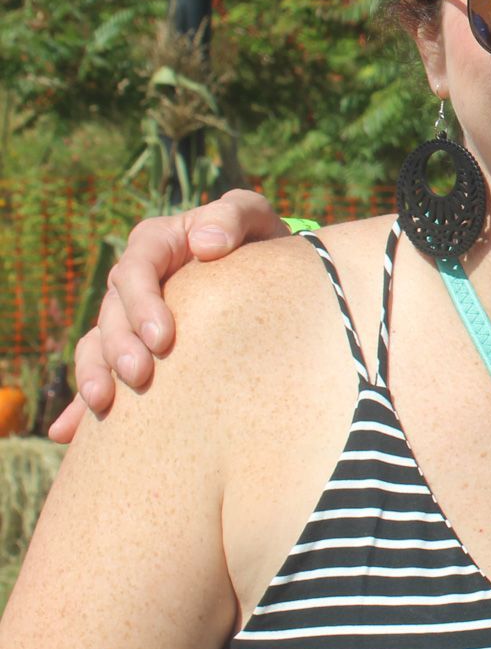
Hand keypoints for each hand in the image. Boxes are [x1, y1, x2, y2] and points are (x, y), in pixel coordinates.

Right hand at [47, 190, 287, 440]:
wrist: (265, 274)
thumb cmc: (255, 240)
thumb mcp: (251, 216)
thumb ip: (232, 217)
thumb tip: (204, 245)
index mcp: (155, 244)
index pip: (135, 270)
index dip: (142, 303)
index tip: (163, 338)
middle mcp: (134, 281)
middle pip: (113, 313)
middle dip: (120, 346)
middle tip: (141, 377)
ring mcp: (128, 316)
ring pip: (98, 345)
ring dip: (96, 374)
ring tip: (105, 405)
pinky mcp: (133, 348)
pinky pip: (103, 374)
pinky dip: (82, 403)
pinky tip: (69, 432)